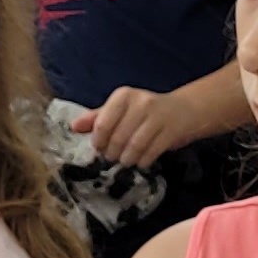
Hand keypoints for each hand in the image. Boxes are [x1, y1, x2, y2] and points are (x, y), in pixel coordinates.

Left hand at [72, 85, 193, 170]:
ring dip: (127, 159)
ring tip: (126, 160)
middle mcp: (140, 103)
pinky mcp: (171, 131)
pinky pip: (150, 153)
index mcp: (123, 96)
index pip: (102, 124)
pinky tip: (141, 161)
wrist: (183, 110)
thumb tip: (74, 126)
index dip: (98, 141)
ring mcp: (157, 116)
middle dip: (112, 153)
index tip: (100, 148)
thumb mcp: (120, 110)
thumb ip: (97, 118)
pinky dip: (142, 161)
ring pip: (134, 147)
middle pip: (117, 138)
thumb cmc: (145, 112)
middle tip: (113, 157)